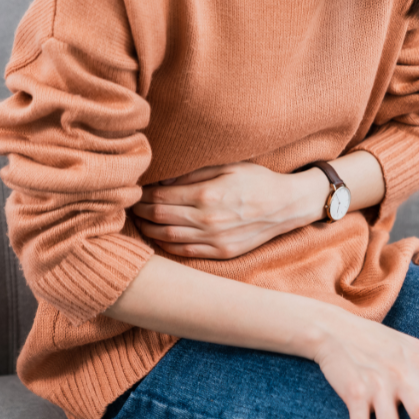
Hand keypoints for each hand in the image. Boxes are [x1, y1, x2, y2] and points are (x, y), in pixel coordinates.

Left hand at [133, 162, 327, 258]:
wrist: (287, 206)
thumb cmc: (258, 180)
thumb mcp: (228, 165)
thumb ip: (193, 172)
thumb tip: (162, 180)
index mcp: (207, 195)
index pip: (160, 198)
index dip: (142, 196)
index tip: (134, 191)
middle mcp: (208, 220)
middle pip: (159, 219)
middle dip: (140, 213)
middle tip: (130, 206)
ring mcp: (215, 239)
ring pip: (168, 238)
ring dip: (149, 231)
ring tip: (141, 222)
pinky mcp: (222, 252)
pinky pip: (186, 252)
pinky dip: (168, 246)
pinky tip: (161, 237)